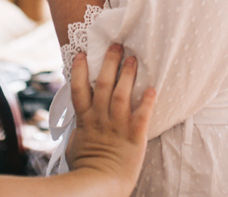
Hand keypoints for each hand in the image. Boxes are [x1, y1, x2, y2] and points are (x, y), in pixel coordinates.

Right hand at [66, 45, 155, 187]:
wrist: (98, 186)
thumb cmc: (84, 169)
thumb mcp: (75, 145)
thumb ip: (78, 129)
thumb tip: (78, 121)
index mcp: (85, 120)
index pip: (80, 88)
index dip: (81, 69)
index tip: (83, 53)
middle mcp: (100, 118)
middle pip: (104, 84)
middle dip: (110, 62)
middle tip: (117, 44)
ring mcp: (117, 126)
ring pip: (122, 94)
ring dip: (128, 74)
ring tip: (133, 58)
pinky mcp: (134, 136)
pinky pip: (142, 115)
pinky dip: (147, 101)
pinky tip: (152, 89)